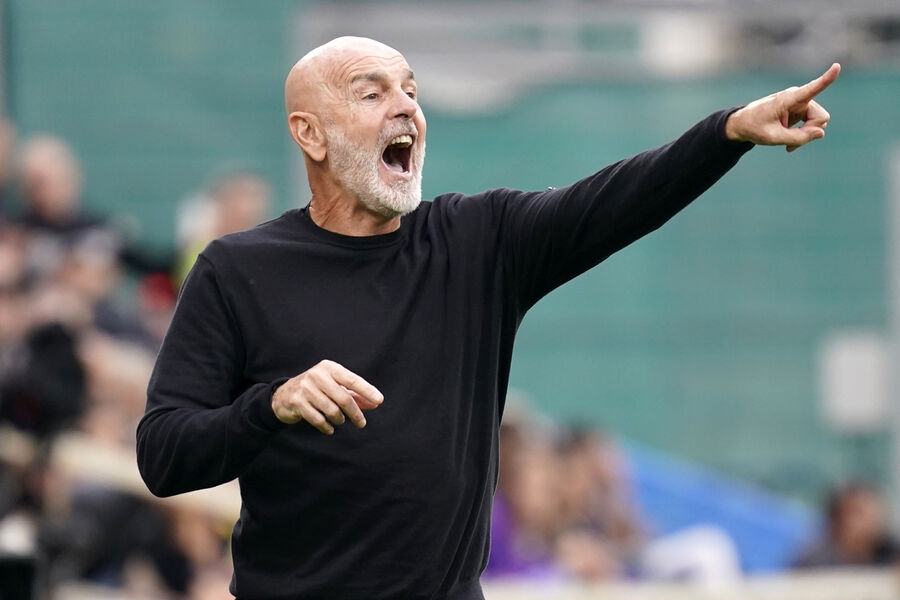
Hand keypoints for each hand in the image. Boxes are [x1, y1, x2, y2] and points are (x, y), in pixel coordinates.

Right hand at [271, 360, 383, 433]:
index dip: (367, 391)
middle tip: (361, 423)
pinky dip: (327, 427)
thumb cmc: (316, 389)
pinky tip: (330, 429)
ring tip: (341, 421)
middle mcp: (317, 375)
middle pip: (344, 398)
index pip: (352, 380)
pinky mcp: (297, 402)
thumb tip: (375, 403)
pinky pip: (318, 419)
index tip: (379, 401)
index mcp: (329, 368)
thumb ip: (354, 394)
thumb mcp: (334, 386)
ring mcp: (305, 388)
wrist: (284, 394)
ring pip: (332, 410)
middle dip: (356, 413)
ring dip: (340, 420)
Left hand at [725, 63, 839, 151]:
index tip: (837, 66)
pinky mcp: (801, 112)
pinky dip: (803, 136)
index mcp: (790, 98)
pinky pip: (812, 127)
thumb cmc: (754, 127)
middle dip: (811, 131)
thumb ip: (797, 137)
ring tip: (788, 143)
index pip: (812, 88)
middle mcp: (799, 98)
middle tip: (791, 142)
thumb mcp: (773, 137)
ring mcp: (802, 105)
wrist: (743, 125)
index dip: (826, 78)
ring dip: (806, 135)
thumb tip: (821, 133)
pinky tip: (789, 145)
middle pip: (821, 117)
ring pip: (818, 123)